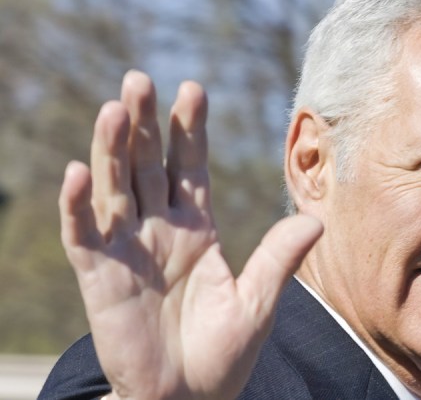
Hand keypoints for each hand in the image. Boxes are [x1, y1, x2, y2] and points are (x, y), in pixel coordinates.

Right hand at [58, 70, 321, 398]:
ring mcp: (127, 251)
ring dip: (110, 150)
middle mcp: (158, 230)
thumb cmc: (223, 354)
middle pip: (147, 166)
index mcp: (196, 229)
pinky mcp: (99, 279)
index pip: (189, 167)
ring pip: (114, 189)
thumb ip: (279, 258)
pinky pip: (83, 237)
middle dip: (145, 125)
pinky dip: (78, 208)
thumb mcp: (258, 302)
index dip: (189, 129)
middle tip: (139, 80)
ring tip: (115, 109)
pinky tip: (78, 174)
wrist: (188, 399)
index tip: (192, 88)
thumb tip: (316, 219)